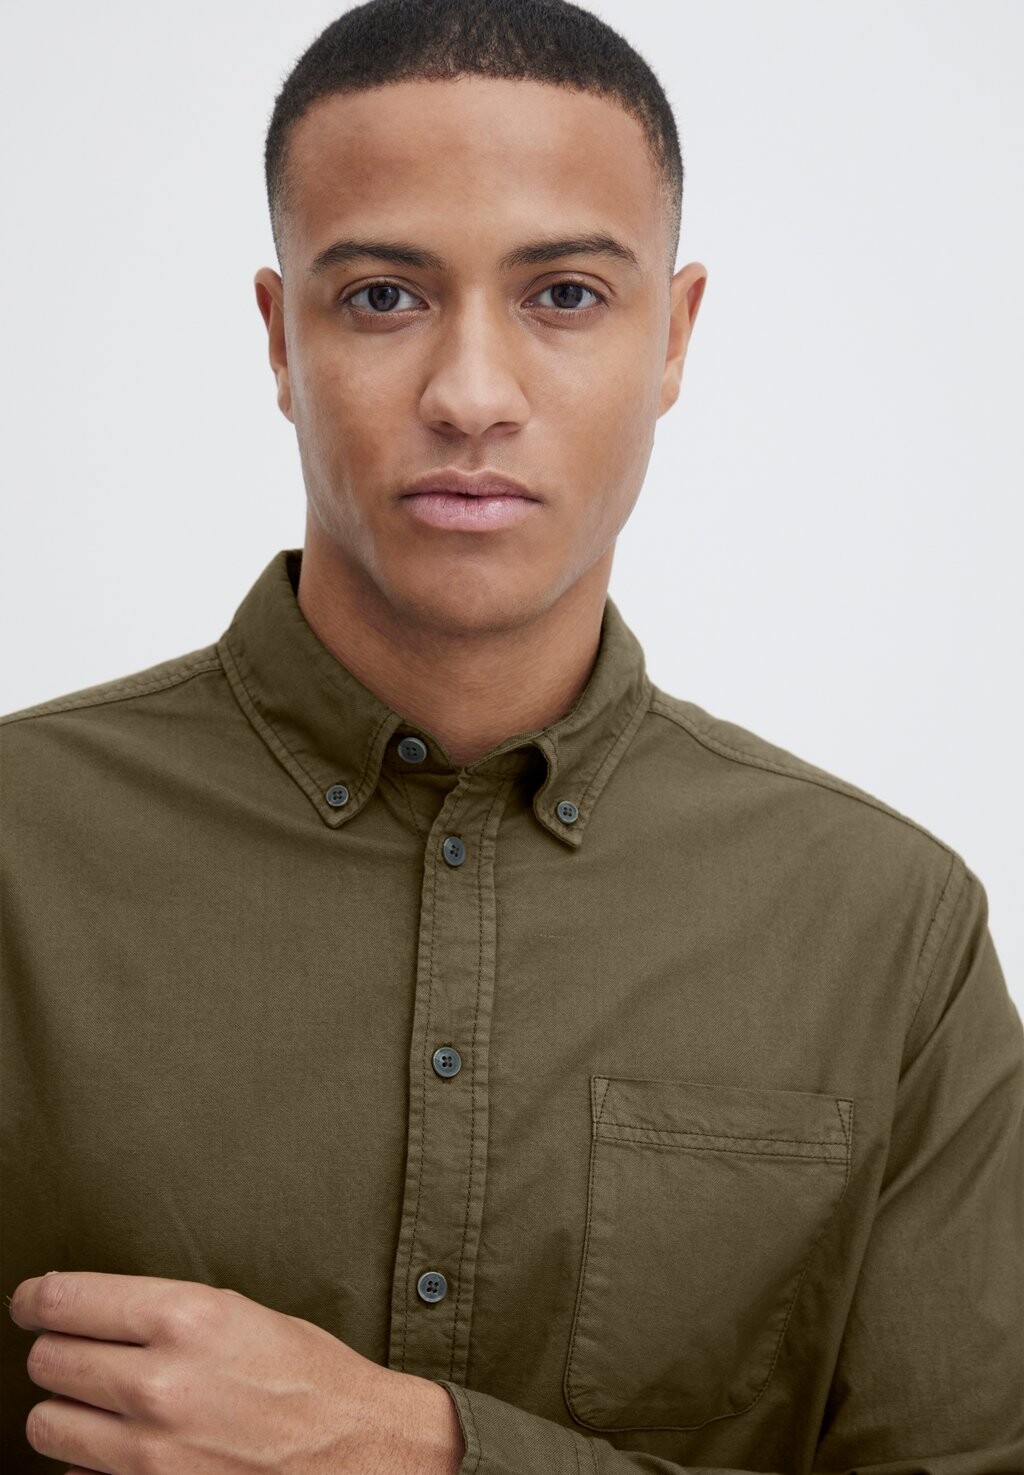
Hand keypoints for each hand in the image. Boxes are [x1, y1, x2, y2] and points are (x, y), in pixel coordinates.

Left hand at [9, 1270, 464, 1473]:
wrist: (360, 1454)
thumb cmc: (310, 1380)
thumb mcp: (240, 1315)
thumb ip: (163, 1315)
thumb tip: (94, 1315)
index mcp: (186, 1318)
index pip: (65, 1301)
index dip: (37, 1299)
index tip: (32, 1302)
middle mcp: (159, 1384)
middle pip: (46, 1362)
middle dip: (57, 1355)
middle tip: (78, 1353)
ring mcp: (150, 1453)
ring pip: (46, 1426)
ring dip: (68, 1414)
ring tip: (102, 1406)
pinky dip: (91, 1468)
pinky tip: (127, 1451)